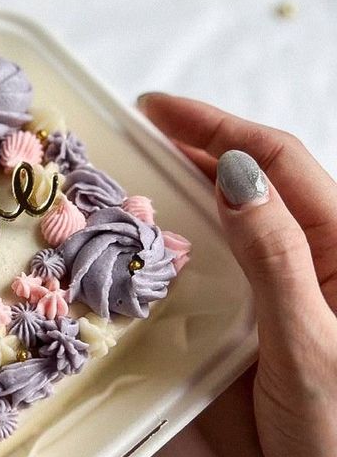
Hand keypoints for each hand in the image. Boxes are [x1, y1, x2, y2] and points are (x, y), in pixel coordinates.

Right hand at [138, 93, 336, 456]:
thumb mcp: (306, 346)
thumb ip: (274, 258)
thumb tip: (235, 173)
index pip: (278, 163)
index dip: (216, 128)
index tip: (154, 109)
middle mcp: (323, 264)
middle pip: (262, 182)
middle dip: (202, 147)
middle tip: (138, 135)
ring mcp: (298, 295)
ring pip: (247, 221)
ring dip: (197, 193)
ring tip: (143, 177)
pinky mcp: (274, 329)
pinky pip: (234, 268)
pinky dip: (196, 244)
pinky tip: (162, 247)